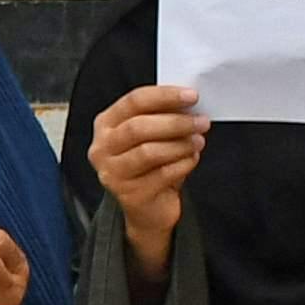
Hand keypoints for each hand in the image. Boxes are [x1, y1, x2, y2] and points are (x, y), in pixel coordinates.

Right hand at [85, 82, 203, 282]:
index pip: (133, 102)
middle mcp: (102, 148)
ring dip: (180, 144)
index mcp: (106, 125)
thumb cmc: (151, 165)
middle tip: (201, 122)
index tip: (192, 96)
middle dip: (175, 122)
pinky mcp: (129, 195)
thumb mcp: (151, 135)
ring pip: (149, 151)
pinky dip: (183, 164)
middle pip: (138, 127)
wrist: (148, 208)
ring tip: (198, 141)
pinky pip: (161, 174)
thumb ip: (162, 116)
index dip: (164, 96)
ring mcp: (113, 173)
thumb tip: (187, 102)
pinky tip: (192, 159)